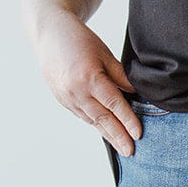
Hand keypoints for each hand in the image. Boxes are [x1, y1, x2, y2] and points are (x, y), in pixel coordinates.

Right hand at [37, 12, 142, 155]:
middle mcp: (76, 91)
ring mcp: (67, 97)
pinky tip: (106, 132)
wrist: (49, 34)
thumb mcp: (104, 53)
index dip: (127, 120)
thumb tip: (136, 94)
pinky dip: (96, 125)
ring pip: (92, 120)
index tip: (138, 134)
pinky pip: (83, 115)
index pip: (114, 104)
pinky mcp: (62, 100)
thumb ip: (120, 76)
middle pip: (102, 118)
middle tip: (131, 151)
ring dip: (108, 135)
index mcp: (89, 77)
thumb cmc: (79, 39)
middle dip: (118, 136)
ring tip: (121, 146)